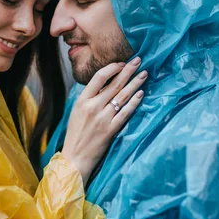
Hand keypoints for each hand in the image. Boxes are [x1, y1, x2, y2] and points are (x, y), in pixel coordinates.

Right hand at [61, 57, 145, 183]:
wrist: (75, 158)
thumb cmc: (76, 134)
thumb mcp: (77, 112)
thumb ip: (90, 98)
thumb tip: (106, 85)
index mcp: (82, 100)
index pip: (99, 77)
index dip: (113, 68)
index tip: (122, 64)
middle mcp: (93, 107)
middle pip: (114, 84)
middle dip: (128, 71)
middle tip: (138, 60)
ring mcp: (102, 118)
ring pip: (122, 96)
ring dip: (135, 84)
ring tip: (144, 74)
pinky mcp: (111, 130)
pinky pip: (126, 113)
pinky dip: (134, 102)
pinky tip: (141, 94)